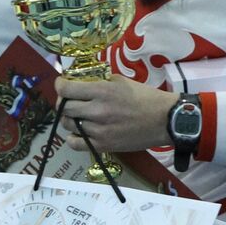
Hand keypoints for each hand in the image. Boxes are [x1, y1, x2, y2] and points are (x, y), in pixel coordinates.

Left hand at [55, 75, 173, 153]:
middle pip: (64, 108)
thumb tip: (79, 79)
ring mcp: (100, 130)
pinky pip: (75, 143)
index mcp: (103, 91)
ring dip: (68, 118)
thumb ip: (99, 80)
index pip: (66, 89)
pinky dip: (72, 138)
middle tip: (69, 100)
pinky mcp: (104, 145)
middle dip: (63, 102)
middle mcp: (98, 111)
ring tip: (77, 115)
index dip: (60, 85)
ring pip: (68, 124)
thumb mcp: (121, 81)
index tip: (62, 84)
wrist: (165, 120)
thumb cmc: (145, 97)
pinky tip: (78, 132)